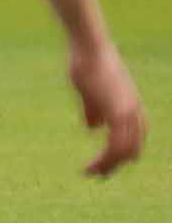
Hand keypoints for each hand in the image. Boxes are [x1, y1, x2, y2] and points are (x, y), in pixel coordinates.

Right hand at [72, 41, 147, 178]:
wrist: (89, 46)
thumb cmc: (87, 63)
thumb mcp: (92, 90)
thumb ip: (94, 109)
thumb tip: (93, 127)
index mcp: (131, 107)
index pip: (133, 139)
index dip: (120, 153)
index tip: (105, 163)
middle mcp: (134, 112)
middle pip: (132, 149)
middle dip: (114, 164)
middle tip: (98, 175)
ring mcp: (128, 113)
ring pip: (124, 151)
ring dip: (108, 165)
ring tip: (92, 173)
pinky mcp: (118, 113)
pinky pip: (115, 145)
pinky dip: (105, 159)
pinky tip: (93, 165)